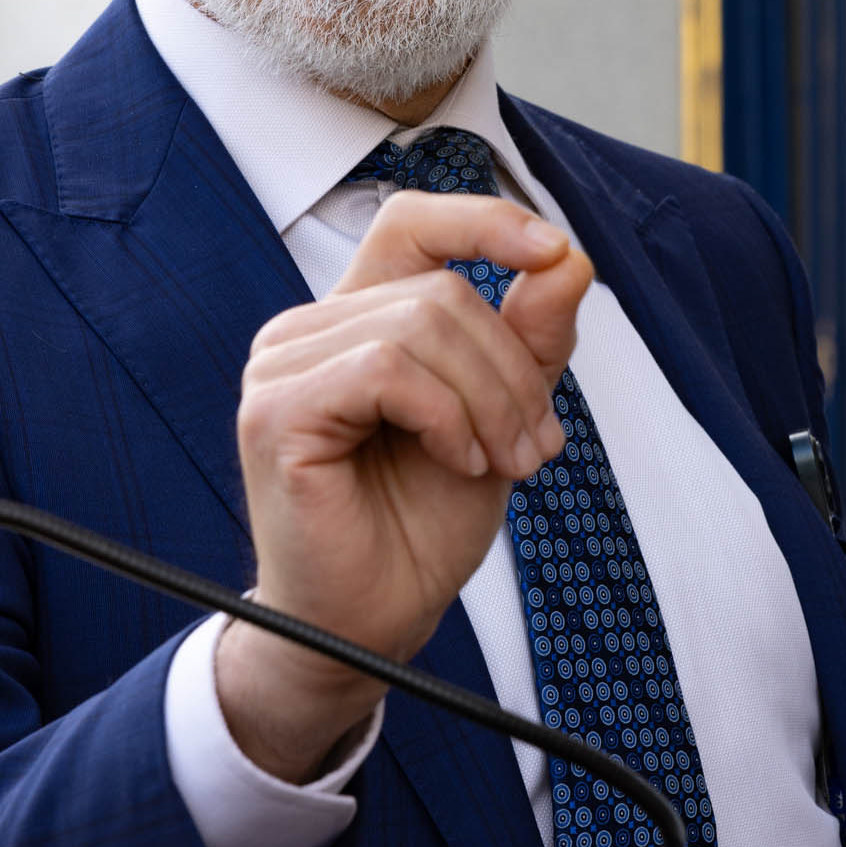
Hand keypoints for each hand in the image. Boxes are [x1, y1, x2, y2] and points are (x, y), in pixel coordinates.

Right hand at [219, 191, 590, 781]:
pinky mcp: (276, 412)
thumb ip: (529, 339)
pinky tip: (459, 462)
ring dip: (488, 400)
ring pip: (420, 325)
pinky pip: (386, 371)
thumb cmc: (421, 525)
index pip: (413, 223)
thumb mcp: (501, 417)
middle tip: (538, 447)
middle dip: (512, 368)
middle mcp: (308, 330)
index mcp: (356, 319)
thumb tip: (569, 258)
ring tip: (502, 463)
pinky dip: (445, 416)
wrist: (373, 624)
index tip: (556, 253)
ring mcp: (282, 367)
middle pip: (441, 290)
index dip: (485, 222)